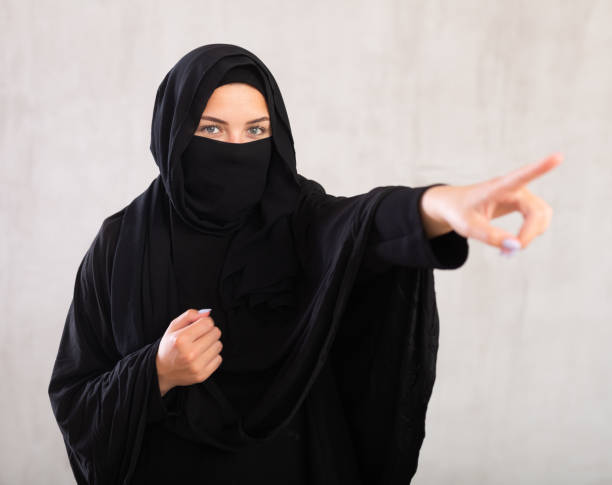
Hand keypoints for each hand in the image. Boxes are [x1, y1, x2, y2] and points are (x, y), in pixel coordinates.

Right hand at [155, 309, 222, 396]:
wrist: (162, 371)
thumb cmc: (169, 347)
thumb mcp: (173, 327)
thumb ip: (189, 315)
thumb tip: (207, 314)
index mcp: (181, 340)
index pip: (208, 323)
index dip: (204, 322)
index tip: (199, 327)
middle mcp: (189, 354)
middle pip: (216, 333)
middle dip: (209, 332)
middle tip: (199, 337)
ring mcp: (196, 366)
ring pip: (219, 345)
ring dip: (211, 344)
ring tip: (200, 347)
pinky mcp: (202, 375)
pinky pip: (219, 358)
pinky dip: (212, 356)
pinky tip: (202, 357)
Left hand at [419, 153, 562, 254]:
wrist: (453, 205)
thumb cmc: (458, 212)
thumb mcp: (468, 227)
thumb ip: (490, 236)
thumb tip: (516, 245)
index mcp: (497, 188)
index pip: (521, 177)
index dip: (541, 168)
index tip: (558, 156)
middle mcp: (514, 188)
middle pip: (537, 211)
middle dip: (529, 233)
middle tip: (510, 252)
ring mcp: (521, 195)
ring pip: (542, 216)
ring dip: (532, 234)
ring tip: (509, 248)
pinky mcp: (524, 203)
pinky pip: (539, 219)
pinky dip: (531, 233)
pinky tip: (516, 241)